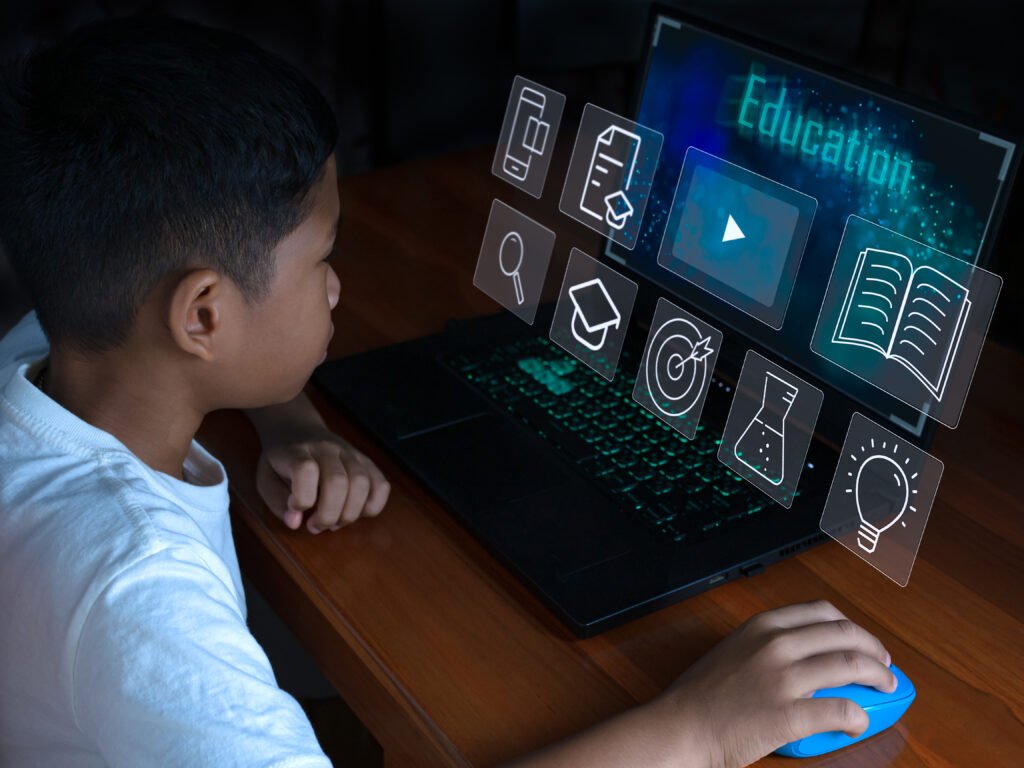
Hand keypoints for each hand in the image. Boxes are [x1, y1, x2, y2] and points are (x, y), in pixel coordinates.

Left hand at [255, 425, 390, 532]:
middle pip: (338, 482)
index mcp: (298, 452)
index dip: (301, 498)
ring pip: (363, 484)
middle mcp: (327, 449)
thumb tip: (296, 522)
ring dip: (350, 514)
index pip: (305, 470)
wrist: (297, 429)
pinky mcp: (366, 461)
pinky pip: (382, 485)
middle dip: (328, 515)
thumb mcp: (265, 480)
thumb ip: (278, 504)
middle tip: (316, 526)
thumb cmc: (280, 461)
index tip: (294, 508)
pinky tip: (355, 512)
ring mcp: (351, 453)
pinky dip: (373, 506)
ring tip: (334, 522)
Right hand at [654, 600, 896, 767]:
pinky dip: (858, 716)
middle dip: (874, 650)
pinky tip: (858, 722)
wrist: (680, 727)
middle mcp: (776, 644)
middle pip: (845, 635)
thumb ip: (766, 646)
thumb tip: (803, 657)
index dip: (852, 627)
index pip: (822, 612)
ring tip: (886, 689)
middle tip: (884, 667)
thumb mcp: (733, 651)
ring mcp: (783, 678)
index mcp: (763, 626)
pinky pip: (840, 710)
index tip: (862, 642)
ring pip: (851, 666)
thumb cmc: (700, 696)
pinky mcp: (788, 714)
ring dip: (878, 677)